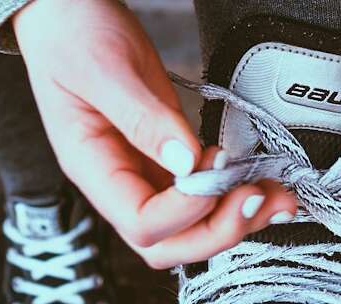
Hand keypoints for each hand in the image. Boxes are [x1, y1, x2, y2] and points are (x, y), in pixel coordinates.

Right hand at [13, 0, 296, 268]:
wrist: (64, 10)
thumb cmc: (70, 33)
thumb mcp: (104, 70)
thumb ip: (143, 118)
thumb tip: (186, 163)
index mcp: (91, 168)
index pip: (141, 222)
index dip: (186, 210)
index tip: (217, 167)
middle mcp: (118, 182)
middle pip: (168, 243)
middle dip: (217, 230)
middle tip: (256, 197)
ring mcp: (144, 172)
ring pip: (191, 226)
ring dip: (236, 219)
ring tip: (277, 196)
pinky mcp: (167, 156)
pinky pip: (203, 193)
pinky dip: (236, 194)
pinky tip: (265, 183)